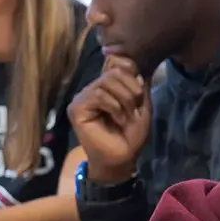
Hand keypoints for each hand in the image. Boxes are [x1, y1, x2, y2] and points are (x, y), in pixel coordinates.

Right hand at [69, 56, 150, 182]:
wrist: (122, 158)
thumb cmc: (131, 134)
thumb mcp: (143, 107)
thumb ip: (140, 86)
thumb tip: (137, 69)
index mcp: (109, 86)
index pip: (116, 62)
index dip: (130, 69)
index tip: (140, 87)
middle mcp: (95, 88)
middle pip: (115, 71)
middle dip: (131, 88)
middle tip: (135, 107)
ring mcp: (84, 97)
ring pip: (106, 81)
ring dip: (124, 99)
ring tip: (127, 116)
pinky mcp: (77, 108)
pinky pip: (97, 95)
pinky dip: (113, 106)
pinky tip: (118, 119)